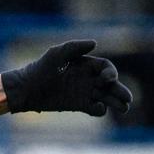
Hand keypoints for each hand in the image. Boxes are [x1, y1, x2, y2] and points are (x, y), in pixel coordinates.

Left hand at [1, 39, 132, 116]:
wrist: (25, 89)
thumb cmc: (39, 69)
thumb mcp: (55, 54)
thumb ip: (74, 47)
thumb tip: (95, 43)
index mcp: (86, 64)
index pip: (106, 68)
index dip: (111, 73)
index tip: (108, 79)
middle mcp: (87, 78)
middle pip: (110, 84)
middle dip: (120, 90)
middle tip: (128, 99)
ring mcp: (84, 92)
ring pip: (105, 97)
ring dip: (116, 102)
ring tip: (124, 108)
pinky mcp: (78, 105)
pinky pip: (94, 108)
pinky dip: (100, 109)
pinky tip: (99, 108)